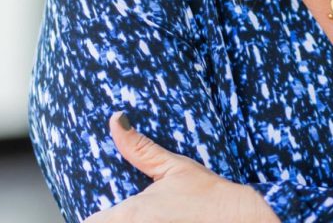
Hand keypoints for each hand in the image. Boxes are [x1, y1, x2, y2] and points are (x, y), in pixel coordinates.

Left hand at [84, 112, 279, 222]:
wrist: (238, 220)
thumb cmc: (207, 195)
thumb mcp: (173, 167)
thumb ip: (139, 147)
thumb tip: (117, 119)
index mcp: (128, 215)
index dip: (95, 216)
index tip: (104, 210)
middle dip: (110, 219)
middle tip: (125, 211)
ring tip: (148, 215)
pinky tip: (160, 222)